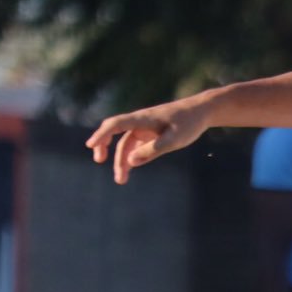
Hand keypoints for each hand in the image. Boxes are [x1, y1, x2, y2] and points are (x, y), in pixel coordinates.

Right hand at [86, 99, 211, 183]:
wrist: (202, 112)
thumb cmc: (189, 123)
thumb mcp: (173, 140)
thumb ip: (152, 150)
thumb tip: (130, 161)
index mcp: (143, 119)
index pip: (116, 124)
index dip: (101, 134)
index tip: (90, 145)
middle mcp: (140, 122)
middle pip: (116, 133)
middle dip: (105, 146)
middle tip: (98, 161)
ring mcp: (145, 128)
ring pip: (127, 144)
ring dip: (122, 160)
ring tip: (121, 180)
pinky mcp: (151, 133)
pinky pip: (137, 146)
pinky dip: (132, 157)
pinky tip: (131, 169)